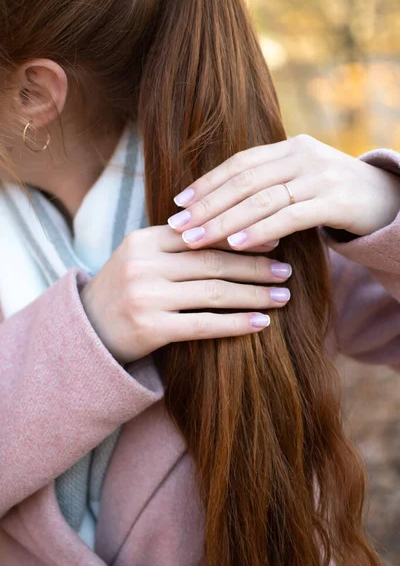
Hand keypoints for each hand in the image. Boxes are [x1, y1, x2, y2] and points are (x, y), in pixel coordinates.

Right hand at [80, 226, 291, 362]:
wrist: (88, 331)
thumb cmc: (124, 291)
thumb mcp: (142, 258)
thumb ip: (178, 246)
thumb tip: (235, 234)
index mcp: (144, 239)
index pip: (203, 233)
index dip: (242, 238)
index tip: (274, 241)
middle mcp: (143, 264)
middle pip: (213, 262)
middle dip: (256, 267)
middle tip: (286, 271)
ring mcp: (146, 296)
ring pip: (214, 292)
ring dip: (254, 294)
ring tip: (281, 297)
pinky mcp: (150, 328)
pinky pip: (204, 324)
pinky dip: (236, 323)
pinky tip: (260, 323)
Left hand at [167, 134, 399, 249]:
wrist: (389, 200)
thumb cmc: (335, 196)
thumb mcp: (301, 182)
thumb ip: (267, 187)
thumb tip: (220, 209)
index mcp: (289, 148)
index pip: (239, 163)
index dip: (206, 182)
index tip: (178, 202)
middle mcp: (301, 156)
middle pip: (243, 181)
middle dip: (206, 205)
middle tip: (176, 226)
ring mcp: (319, 176)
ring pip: (261, 199)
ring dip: (223, 221)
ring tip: (195, 239)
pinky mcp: (333, 201)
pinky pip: (288, 217)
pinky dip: (259, 231)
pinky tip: (235, 244)